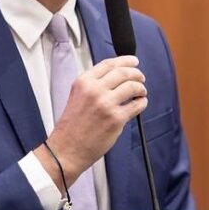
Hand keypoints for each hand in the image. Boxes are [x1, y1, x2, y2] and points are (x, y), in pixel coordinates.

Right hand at [34, 56, 146, 191]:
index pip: (109, 64)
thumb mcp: (77, 96)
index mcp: (83, 82)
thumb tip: (116, 77)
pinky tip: (140, 104)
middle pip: (123, 72)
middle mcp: (94, 89)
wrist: (66, 149)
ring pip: (133, 86)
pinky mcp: (116, 118)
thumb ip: (93, 85)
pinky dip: (142, 102)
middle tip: (141, 77)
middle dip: (136, 73)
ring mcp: (106, 103)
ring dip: (141, 88)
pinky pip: (136, 105)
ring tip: (141, 92)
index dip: (125, 60)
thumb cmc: (72, 126)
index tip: (133, 61)